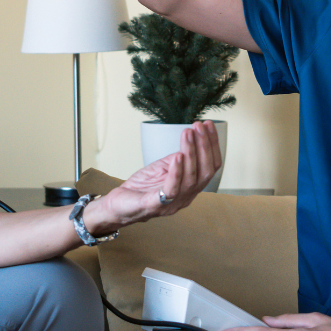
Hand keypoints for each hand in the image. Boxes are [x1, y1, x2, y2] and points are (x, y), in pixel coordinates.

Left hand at [84, 120, 221, 233]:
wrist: (118, 206)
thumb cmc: (142, 187)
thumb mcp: (163, 168)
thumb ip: (179, 158)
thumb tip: (191, 138)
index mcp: (191, 188)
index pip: (210, 167)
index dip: (212, 145)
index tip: (209, 124)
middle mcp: (187, 197)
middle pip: (205, 172)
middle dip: (205, 146)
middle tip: (200, 126)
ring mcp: (173, 203)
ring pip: (190, 178)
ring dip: (191, 152)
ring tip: (188, 133)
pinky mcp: (156, 206)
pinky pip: (171, 189)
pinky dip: (176, 172)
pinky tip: (178, 155)